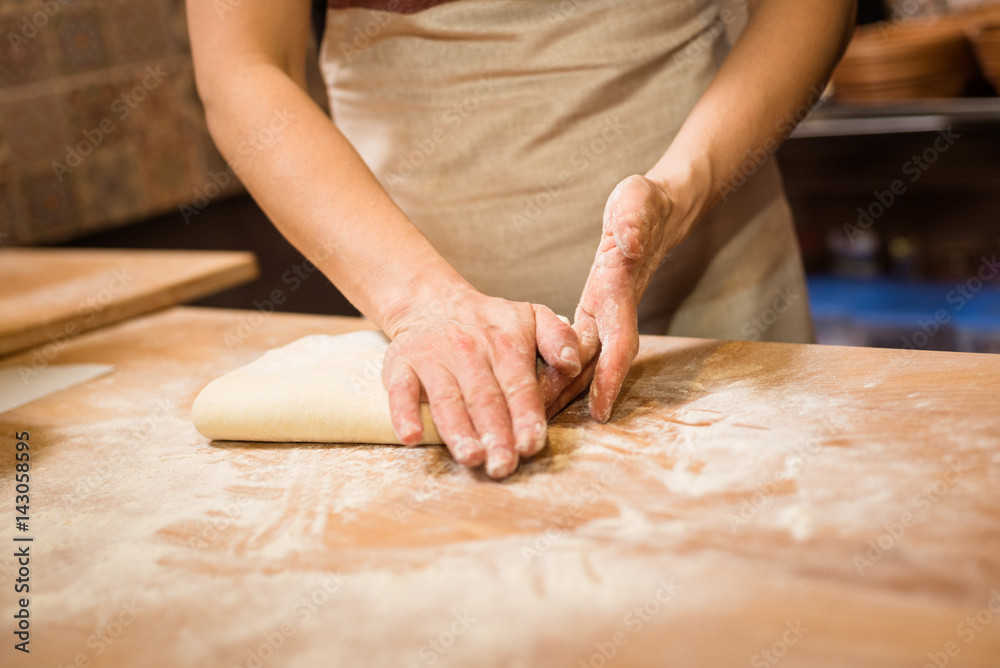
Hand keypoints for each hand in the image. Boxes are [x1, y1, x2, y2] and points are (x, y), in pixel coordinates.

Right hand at [381, 284, 581, 478]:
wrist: (431, 300)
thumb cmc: (489, 321)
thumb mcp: (532, 315)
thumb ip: (559, 337)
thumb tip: (574, 364)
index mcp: (505, 344)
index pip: (518, 385)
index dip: (525, 415)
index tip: (532, 444)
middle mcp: (469, 352)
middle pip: (484, 399)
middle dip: (495, 434)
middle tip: (504, 465)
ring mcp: (433, 359)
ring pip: (446, 399)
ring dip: (457, 430)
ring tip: (471, 458)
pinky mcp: (401, 365)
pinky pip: (400, 390)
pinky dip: (403, 413)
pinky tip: (410, 437)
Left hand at [542, 174, 697, 421]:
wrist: (659, 211)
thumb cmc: (645, 204)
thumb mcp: (637, 201)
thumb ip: (633, 222)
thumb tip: (628, 243)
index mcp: (621, 289)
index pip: (619, 342)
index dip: (610, 376)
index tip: (601, 408)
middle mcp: (616, 308)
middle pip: (598, 362)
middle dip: (575, 395)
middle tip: (545, 425)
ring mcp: (608, 312)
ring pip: (587, 360)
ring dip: (565, 387)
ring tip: (536, 418)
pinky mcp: (597, 310)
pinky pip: (580, 347)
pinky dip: (563, 368)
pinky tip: (540, 385)